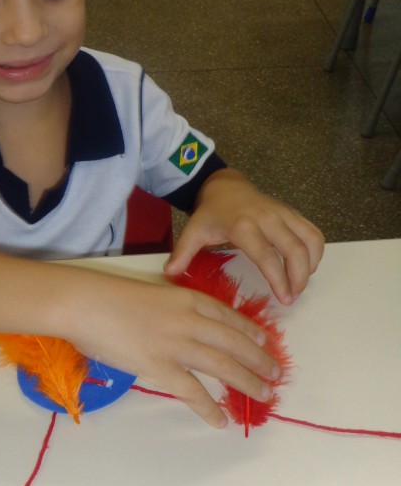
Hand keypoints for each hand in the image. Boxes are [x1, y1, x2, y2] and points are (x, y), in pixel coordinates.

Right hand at [64, 273, 280, 428]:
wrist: (84, 302)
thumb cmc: (106, 297)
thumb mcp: (148, 295)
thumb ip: (167, 312)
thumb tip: (175, 332)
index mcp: (186, 298)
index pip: (227, 316)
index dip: (249, 331)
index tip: (263, 340)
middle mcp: (190, 321)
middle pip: (235, 342)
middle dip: (259, 359)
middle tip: (275, 373)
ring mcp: (177, 345)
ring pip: (224, 366)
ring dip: (248, 382)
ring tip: (264, 394)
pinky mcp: (160, 368)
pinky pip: (193, 392)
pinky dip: (210, 408)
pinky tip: (221, 420)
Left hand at [164, 170, 323, 304]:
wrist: (225, 187)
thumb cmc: (211, 214)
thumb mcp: (193, 231)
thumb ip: (183, 253)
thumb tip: (170, 273)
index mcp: (243, 226)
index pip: (267, 256)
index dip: (279, 279)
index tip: (284, 299)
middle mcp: (268, 218)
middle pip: (295, 250)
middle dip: (299, 277)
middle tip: (292, 297)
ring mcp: (283, 214)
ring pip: (310, 240)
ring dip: (310, 265)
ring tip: (299, 284)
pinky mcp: (293, 213)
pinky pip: (313, 232)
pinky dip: (315, 251)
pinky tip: (306, 266)